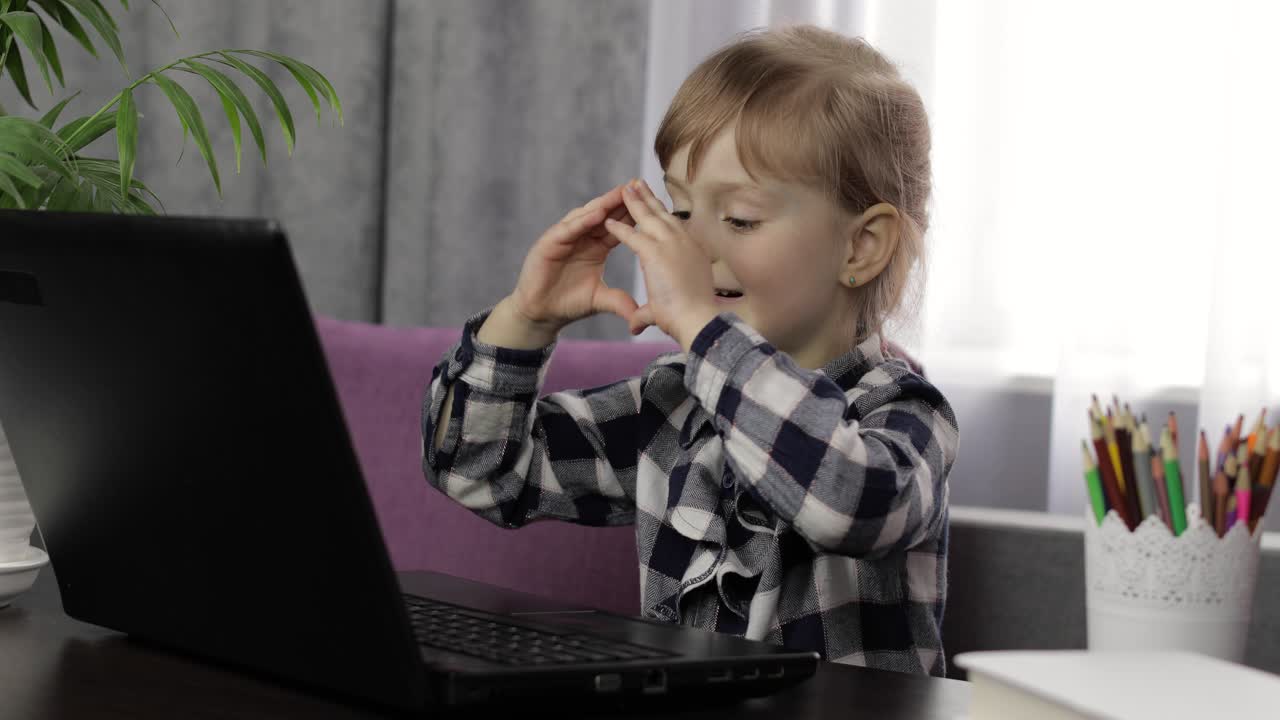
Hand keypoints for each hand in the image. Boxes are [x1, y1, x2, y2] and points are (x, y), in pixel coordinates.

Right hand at [507, 183, 640, 333]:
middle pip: (604, 215)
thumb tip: (640, 312)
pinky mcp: (549, 243)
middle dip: (620, 200)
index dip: (633, 214)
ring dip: (603, 204)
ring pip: (587, 216)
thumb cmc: (569, 303)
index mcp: (596, 247)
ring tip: (620, 193)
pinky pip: (568, 229)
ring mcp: (565, 238)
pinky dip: (582, 221)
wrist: (542, 313)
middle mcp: (582, 238)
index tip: (652, 202)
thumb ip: (619, 301)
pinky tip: (596, 214)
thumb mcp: (600, 300)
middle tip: (638, 184)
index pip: (618, 226)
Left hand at [604, 179, 720, 349]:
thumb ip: (648, 311)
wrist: (698, 322)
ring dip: (634, 202)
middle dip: (649, 199)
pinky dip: (618, 228)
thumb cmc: (691, 319)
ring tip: (624, 188)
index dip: (662, 215)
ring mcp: (672, 245)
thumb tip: (635, 326)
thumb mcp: (671, 307)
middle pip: (663, 215)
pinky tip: (607, 220)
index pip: (675, 227)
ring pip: (649, 218)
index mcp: (694, 252)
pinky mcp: (655, 253)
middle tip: (637, 183)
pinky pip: (632, 235)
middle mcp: (685, 243)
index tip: (654, 206)